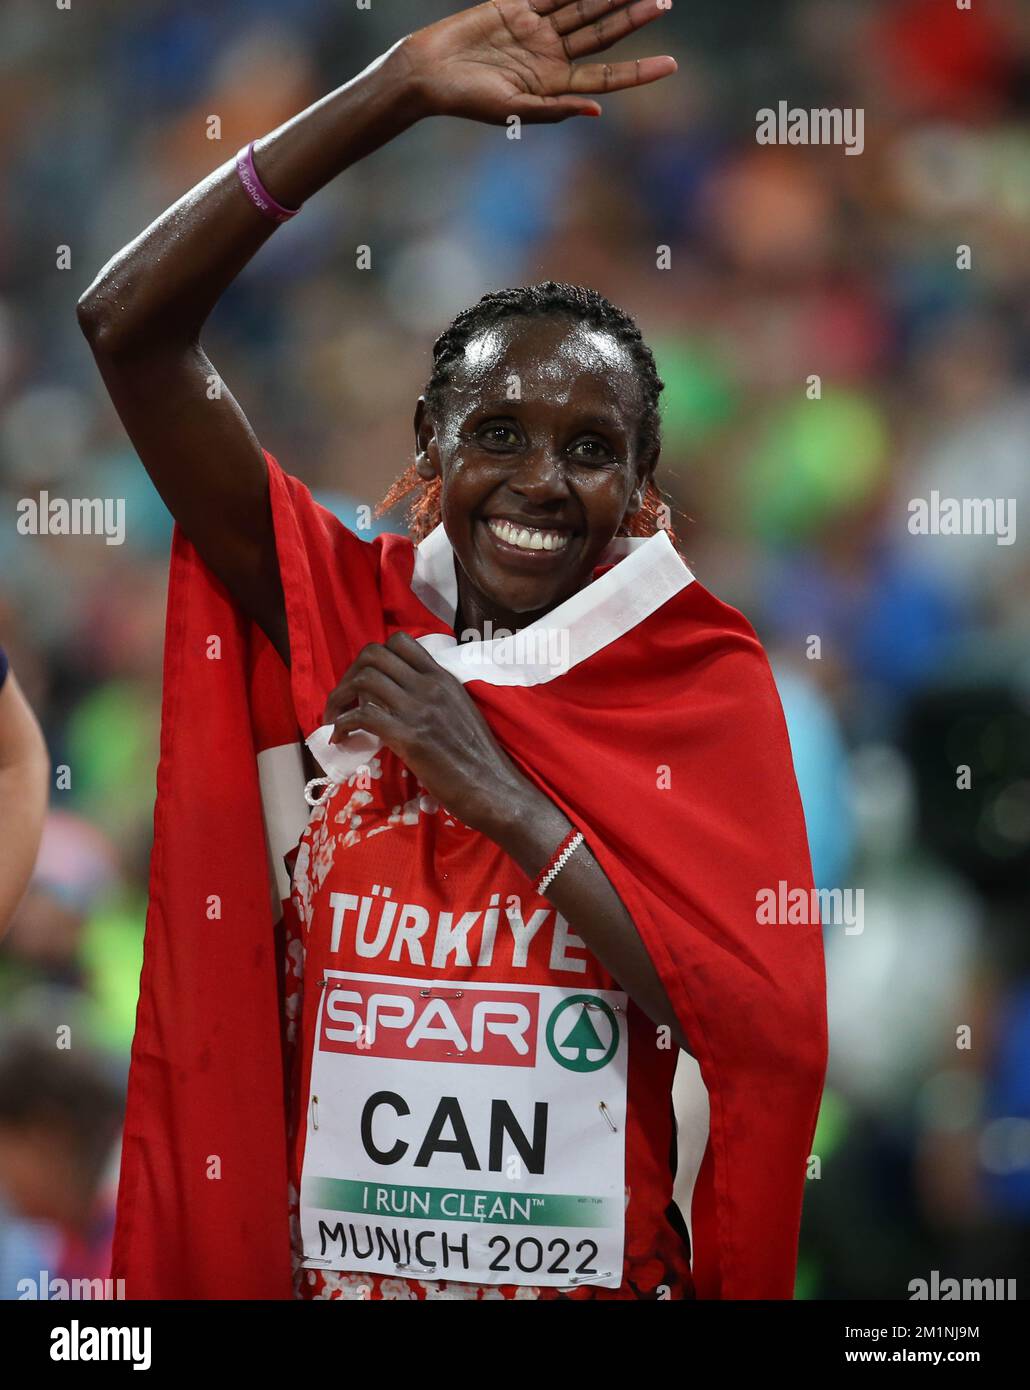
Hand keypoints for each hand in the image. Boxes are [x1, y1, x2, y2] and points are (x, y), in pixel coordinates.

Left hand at [323, 632, 532, 832]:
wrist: (493, 788)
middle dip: (349, 674)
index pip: (399, 641)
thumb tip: (400, 698)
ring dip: (339, 699)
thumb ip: (433, 697)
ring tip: (336, 720)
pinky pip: (362, 716)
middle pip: (373, 654)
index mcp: (443, 678)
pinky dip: (343, 726)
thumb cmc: (477, 757)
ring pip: (364, 680)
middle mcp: (430, 686)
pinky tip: (341, 739)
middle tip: (344, 700)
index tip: (365, 682)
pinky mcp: (409, 737)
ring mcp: (419, 710)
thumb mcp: (459, 711)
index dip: (372, 657)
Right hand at [398, 0, 676, 124]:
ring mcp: (536, 29)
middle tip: (665, 1)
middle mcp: (550, 56)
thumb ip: (555, 109)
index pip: (605, 76)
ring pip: (582, 6)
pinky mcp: (516, 6)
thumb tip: (597, 111)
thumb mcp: (513, 111)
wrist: (428, 72)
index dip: (638, 71)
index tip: (671, 65)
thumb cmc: (467, 101)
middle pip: (601, 33)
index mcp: (554, 86)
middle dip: (633, 17)